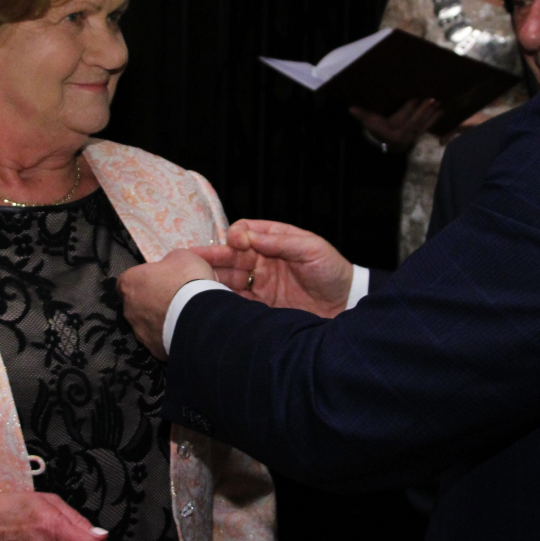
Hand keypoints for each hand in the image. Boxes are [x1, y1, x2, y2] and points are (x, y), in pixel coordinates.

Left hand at [117, 249, 215, 359]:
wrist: (199, 316)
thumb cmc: (186, 279)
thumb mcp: (182, 257)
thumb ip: (169, 262)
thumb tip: (168, 268)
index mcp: (130, 282)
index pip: (128, 280)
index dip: (144, 279)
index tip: (160, 280)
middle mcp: (128, 308)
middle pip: (137, 302)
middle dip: (152, 300)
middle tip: (174, 297)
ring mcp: (139, 331)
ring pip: (148, 323)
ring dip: (160, 319)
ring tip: (183, 316)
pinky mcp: (154, 349)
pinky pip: (160, 339)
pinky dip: (170, 334)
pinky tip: (185, 330)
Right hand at [192, 219, 352, 317]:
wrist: (346, 307)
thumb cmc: (333, 272)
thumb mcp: (312, 249)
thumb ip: (281, 241)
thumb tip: (248, 234)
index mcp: (275, 242)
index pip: (246, 232)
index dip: (237, 235)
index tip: (235, 241)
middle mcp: (263, 262)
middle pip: (231, 256)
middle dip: (213, 257)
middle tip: (193, 259)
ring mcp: (260, 285)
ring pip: (229, 279)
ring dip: (213, 279)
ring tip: (195, 280)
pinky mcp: (261, 307)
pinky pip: (237, 303)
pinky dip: (224, 301)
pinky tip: (211, 300)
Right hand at [351, 97, 442, 150]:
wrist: (383, 143)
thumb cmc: (375, 128)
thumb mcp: (368, 122)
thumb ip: (361, 115)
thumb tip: (351, 108)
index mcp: (390, 133)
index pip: (400, 120)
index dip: (407, 110)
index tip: (415, 99)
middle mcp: (402, 138)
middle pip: (414, 123)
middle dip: (423, 111)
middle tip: (432, 99)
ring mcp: (411, 138)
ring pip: (422, 125)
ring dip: (431, 114)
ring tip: (439, 103)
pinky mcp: (417, 137)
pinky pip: (426, 128)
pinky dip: (434, 120)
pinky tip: (441, 111)